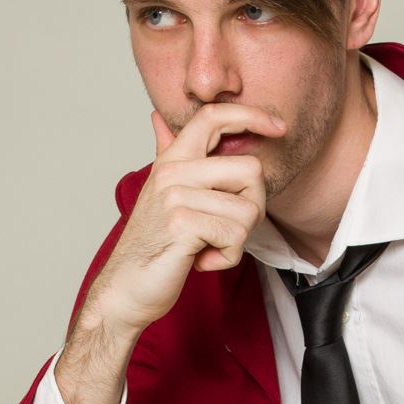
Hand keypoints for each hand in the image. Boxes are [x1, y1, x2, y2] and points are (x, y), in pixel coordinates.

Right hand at [80, 98, 286, 337]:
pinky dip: (227, 257)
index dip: (252, 115)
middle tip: (226, 229)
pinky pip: (235, 236)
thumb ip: (166, 155)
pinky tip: (201, 260)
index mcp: (172, 159)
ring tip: (206, 246)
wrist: (125, 288)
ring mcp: (176, 196)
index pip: (214, 115)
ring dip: (237, 240)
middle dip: (254, 207)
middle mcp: (173, 171)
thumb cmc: (152, 245)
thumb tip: (158, 118)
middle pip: (251, 170)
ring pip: (248, 210)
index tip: (278, 127)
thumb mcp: (161, 194)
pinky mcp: (182, 224)